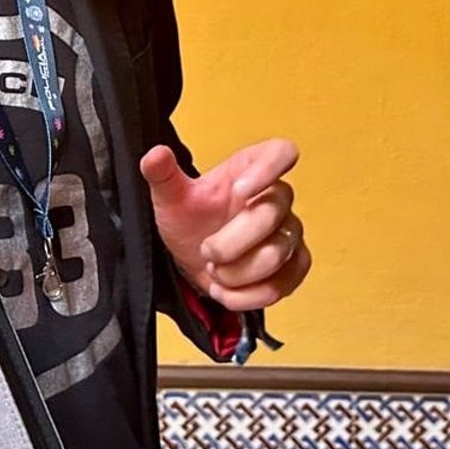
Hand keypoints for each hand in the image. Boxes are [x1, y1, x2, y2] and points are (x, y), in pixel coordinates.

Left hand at [140, 139, 311, 310]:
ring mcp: (289, 233)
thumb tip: (155, 155)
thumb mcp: (170, 197)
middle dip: (230, 242)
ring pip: (276, 255)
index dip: (268, 169)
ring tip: (214, 271)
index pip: (281, 152)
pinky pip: (283, 284)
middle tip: (206, 251)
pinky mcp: (294, 266)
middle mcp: (277, 198)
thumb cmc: (190, 220)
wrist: (194, 258)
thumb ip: (162, 174)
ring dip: (236, 273)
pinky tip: (226, 290)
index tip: (239, 191)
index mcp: (252, 168)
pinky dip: (248, 295)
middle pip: (272, 214)